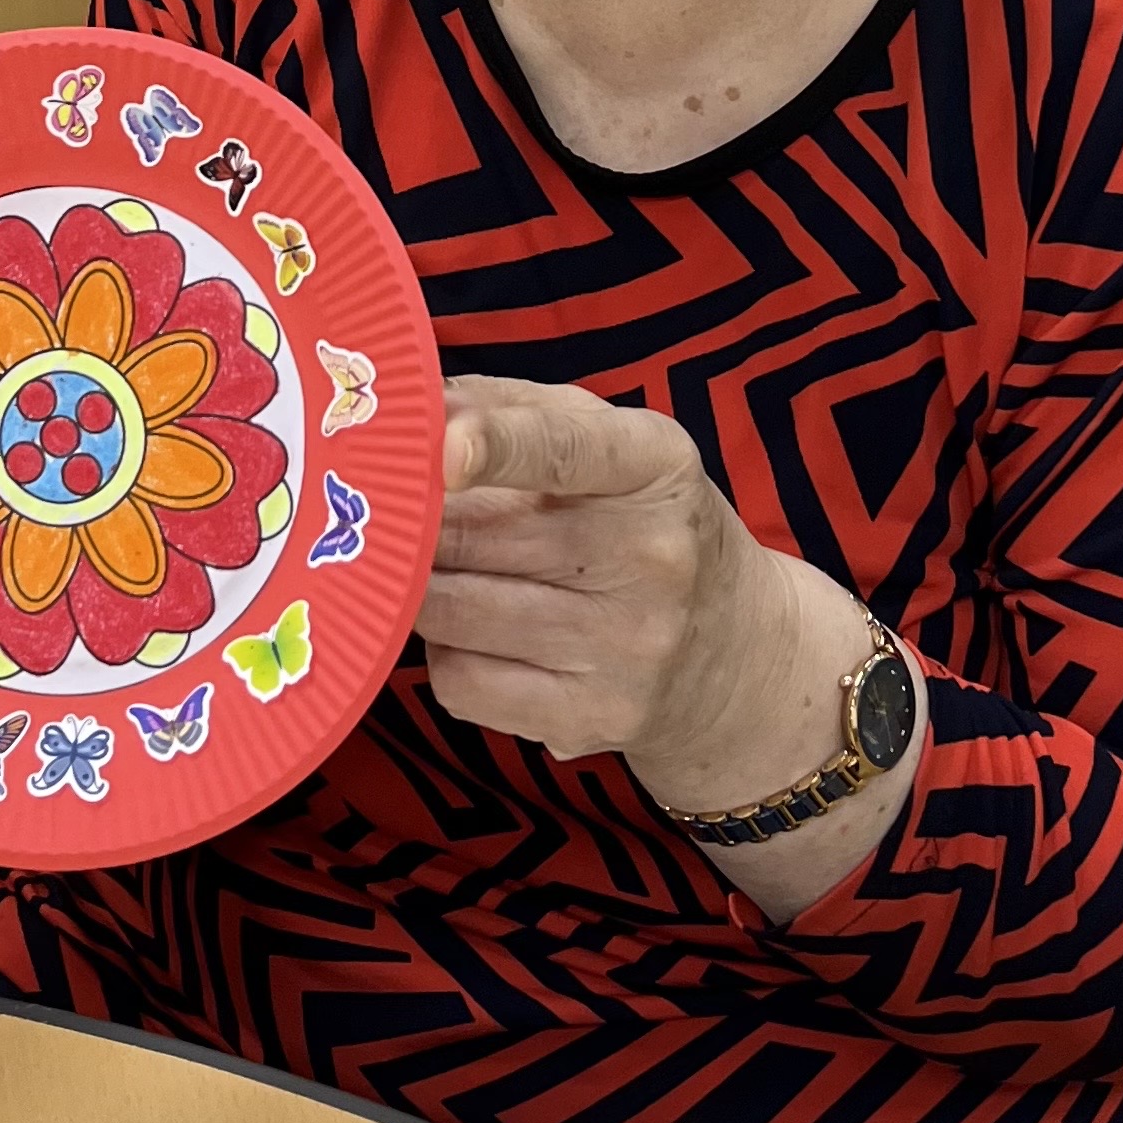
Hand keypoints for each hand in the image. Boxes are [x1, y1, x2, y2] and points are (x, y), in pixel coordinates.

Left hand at [418, 376, 847, 801]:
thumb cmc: (646, 520)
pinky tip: (474, 632)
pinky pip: (460, 682)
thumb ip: (516, 410)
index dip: (497, 445)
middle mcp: (651, 556)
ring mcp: (624, 646)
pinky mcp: (592, 717)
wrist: (737, 650)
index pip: (566, 449)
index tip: (441, 449)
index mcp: (655, 465)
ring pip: (453, 612)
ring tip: (436, 567)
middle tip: (385, 508)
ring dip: (417, 586)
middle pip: (478, 535)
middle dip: (412, 521)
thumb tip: (415, 404)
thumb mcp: (612, 441)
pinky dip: (443, 652)